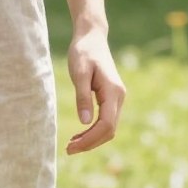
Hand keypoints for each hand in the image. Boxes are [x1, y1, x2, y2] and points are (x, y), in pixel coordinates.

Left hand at [66, 29, 125, 154]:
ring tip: (71, 145)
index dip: (91, 139)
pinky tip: (79, 134)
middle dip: (90, 143)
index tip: (72, 147)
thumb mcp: (79, 72)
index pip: (106, 124)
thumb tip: (85, 122)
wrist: (92, 37)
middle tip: (68, 150)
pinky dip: (94, 131)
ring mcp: (117, 98)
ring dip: (92, 139)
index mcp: (113, 91)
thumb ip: (82, 96)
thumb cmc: (83, 52)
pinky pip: (106, 120)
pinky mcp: (111, 98)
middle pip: (109, 130)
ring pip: (109, 127)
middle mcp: (119, 97)